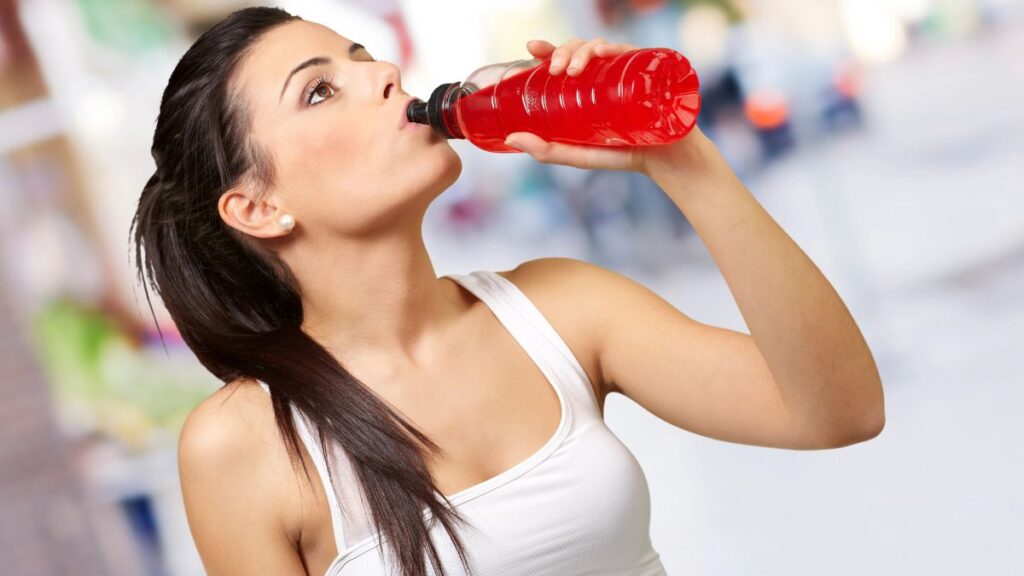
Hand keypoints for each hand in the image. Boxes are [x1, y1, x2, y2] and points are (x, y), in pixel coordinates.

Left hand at [503, 37, 646, 172]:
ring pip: (598, 46)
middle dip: (562, 52)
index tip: (532, 47)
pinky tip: (602, 53)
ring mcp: (624, 71)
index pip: (563, 61)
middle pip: (578, 50)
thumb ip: (546, 150)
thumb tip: (510, 138)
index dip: (547, 50)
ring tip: (573, 70)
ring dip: (582, 51)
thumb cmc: (621, 155)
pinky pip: (628, 50)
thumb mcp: (578, 155)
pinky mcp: (645, 70)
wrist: (665, 161)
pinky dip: (613, 48)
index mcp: (585, 88)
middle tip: (555, 70)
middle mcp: (603, 74)